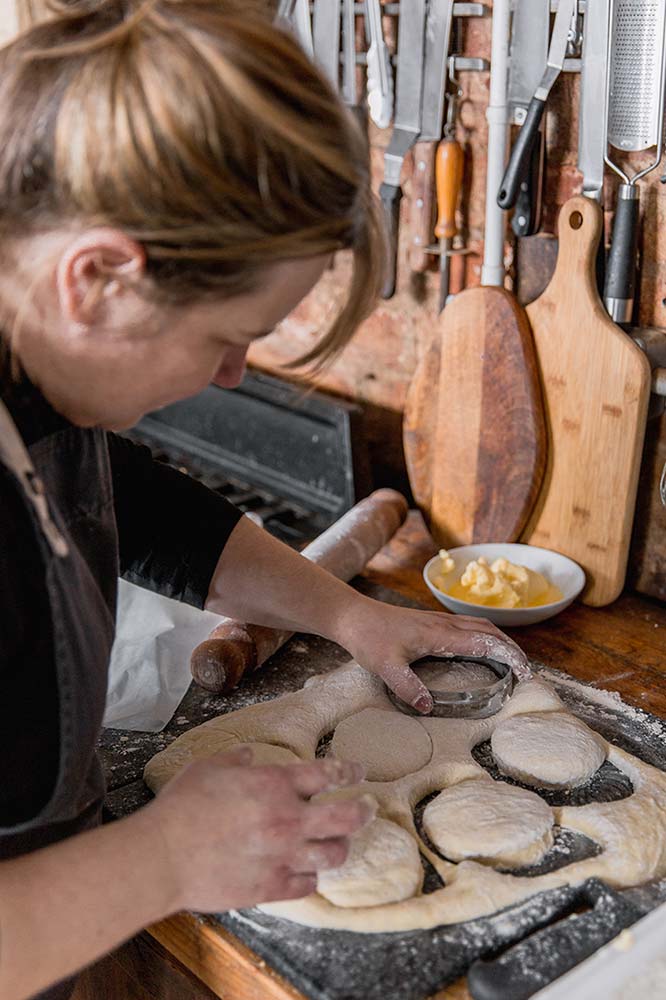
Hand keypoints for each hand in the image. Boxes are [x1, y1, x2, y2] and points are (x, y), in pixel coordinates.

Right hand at [147, 748, 373, 912]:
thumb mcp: (210, 767)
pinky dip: (309, 877)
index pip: (327, 773)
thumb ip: (236, 760)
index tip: (358, 770)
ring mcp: (282, 856)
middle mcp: (287, 819)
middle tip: (368, 808)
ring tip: (337, 843)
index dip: (348, 770)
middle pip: (346, 817)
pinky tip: (305, 871)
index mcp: (274, 784)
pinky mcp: (271, 887)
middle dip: (363, 811)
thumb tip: (249, 754)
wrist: (163, 856)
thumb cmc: (182, 807)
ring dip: (339, 847)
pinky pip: (307, 885)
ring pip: (334, 855)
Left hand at [339, 596, 530, 712]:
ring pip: (480, 626)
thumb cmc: (368, 637)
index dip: (509, 656)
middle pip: (489, 631)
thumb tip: (428, 707)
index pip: (485, 643)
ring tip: (511, 660)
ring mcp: (438, 621)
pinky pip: (467, 626)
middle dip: (512, 649)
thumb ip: (407, 686)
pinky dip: (484, 636)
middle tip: (525, 672)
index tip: (524, 672)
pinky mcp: (430, 622)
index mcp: (439, 634)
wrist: (352, 615)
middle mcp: (444, 624)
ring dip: (499, 640)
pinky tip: (480, 648)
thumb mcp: (385, 666)